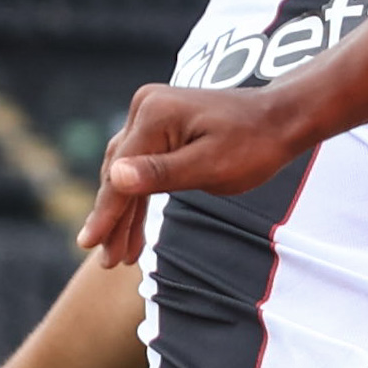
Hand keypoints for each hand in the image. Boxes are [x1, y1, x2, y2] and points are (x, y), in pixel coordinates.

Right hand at [77, 81, 299, 264]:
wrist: (279, 118)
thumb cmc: (253, 145)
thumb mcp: (210, 166)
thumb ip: (161, 174)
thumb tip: (115, 177)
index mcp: (155, 116)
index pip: (121, 174)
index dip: (106, 213)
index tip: (88, 245)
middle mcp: (146, 107)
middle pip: (119, 172)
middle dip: (114, 218)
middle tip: (107, 260)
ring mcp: (151, 113)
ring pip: (127, 170)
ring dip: (124, 212)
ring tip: (119, 254)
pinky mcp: (160, 123)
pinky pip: (141, 163)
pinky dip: (138, 195)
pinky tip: (133, 227)